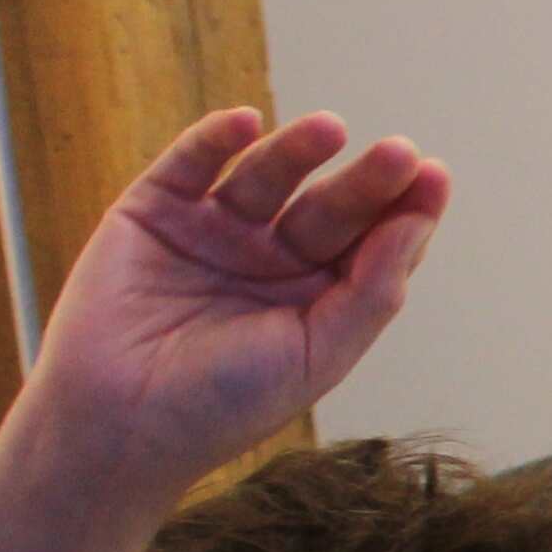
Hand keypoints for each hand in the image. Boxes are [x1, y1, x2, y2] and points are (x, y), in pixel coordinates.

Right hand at [21, 109, 450, 504]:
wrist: (117, 427)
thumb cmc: (224, 404)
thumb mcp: (317, 354)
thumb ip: (372, 292)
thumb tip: (417, 223)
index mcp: (316, 295)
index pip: (372, 242)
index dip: (404, 211)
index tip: (434, 178)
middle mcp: (268, 257)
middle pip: (329, 206)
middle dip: (364, 180)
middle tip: (399, 153)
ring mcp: (212, 230)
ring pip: (266, 176)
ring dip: (297, 149)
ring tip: (331, 129)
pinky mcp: (152, 212)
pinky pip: (189, 165)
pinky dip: (214, 140)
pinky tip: (246, 124)